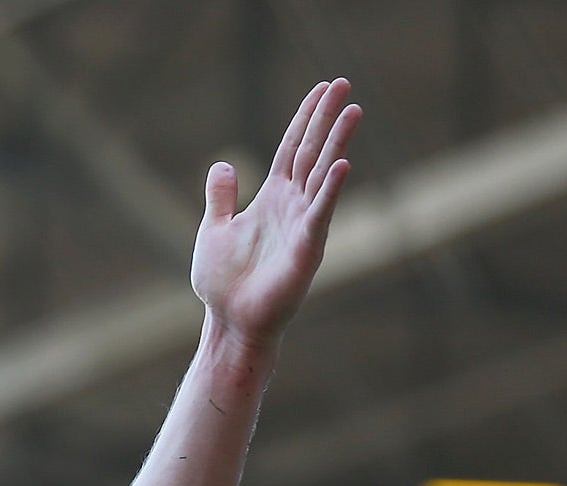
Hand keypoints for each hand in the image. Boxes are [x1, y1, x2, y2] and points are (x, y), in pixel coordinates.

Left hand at [191, 79, 359, 347]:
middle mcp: (292, 205)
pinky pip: (320, 214)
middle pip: (312, 152)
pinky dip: (331, 191)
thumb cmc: (224, 283)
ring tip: (352, 111)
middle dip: (326, 118)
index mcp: (272, 198)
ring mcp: (302, 224)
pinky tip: (342, 166)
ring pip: (322, 175)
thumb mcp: (214, 230)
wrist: (230, 321)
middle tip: (343, 83)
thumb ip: (221, 197)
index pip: (292, 148)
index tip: (322, 88)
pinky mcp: (306, 248)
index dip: (305, 118)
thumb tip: (222, 165)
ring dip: (337, 143)